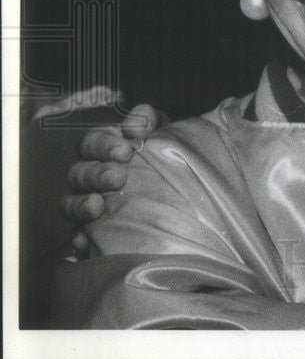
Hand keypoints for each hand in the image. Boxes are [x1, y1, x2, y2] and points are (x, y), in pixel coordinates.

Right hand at [59, 104, 166, 230]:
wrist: (180, 193)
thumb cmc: (164, 157)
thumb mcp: (162, 136)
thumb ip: (149, 123)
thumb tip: (140, 116)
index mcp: (104, 150)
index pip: (92, 142)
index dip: (104, 145)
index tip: (126, 152)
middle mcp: (90, 175)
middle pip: (79, 172)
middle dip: (96, 174)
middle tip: (118, 178)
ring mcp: (86, 202)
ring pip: (70, 203)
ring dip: (80, 204)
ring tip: (97, 206)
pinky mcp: (89, 231)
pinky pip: (76, 235)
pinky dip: (78, 237)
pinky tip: (84, 241)